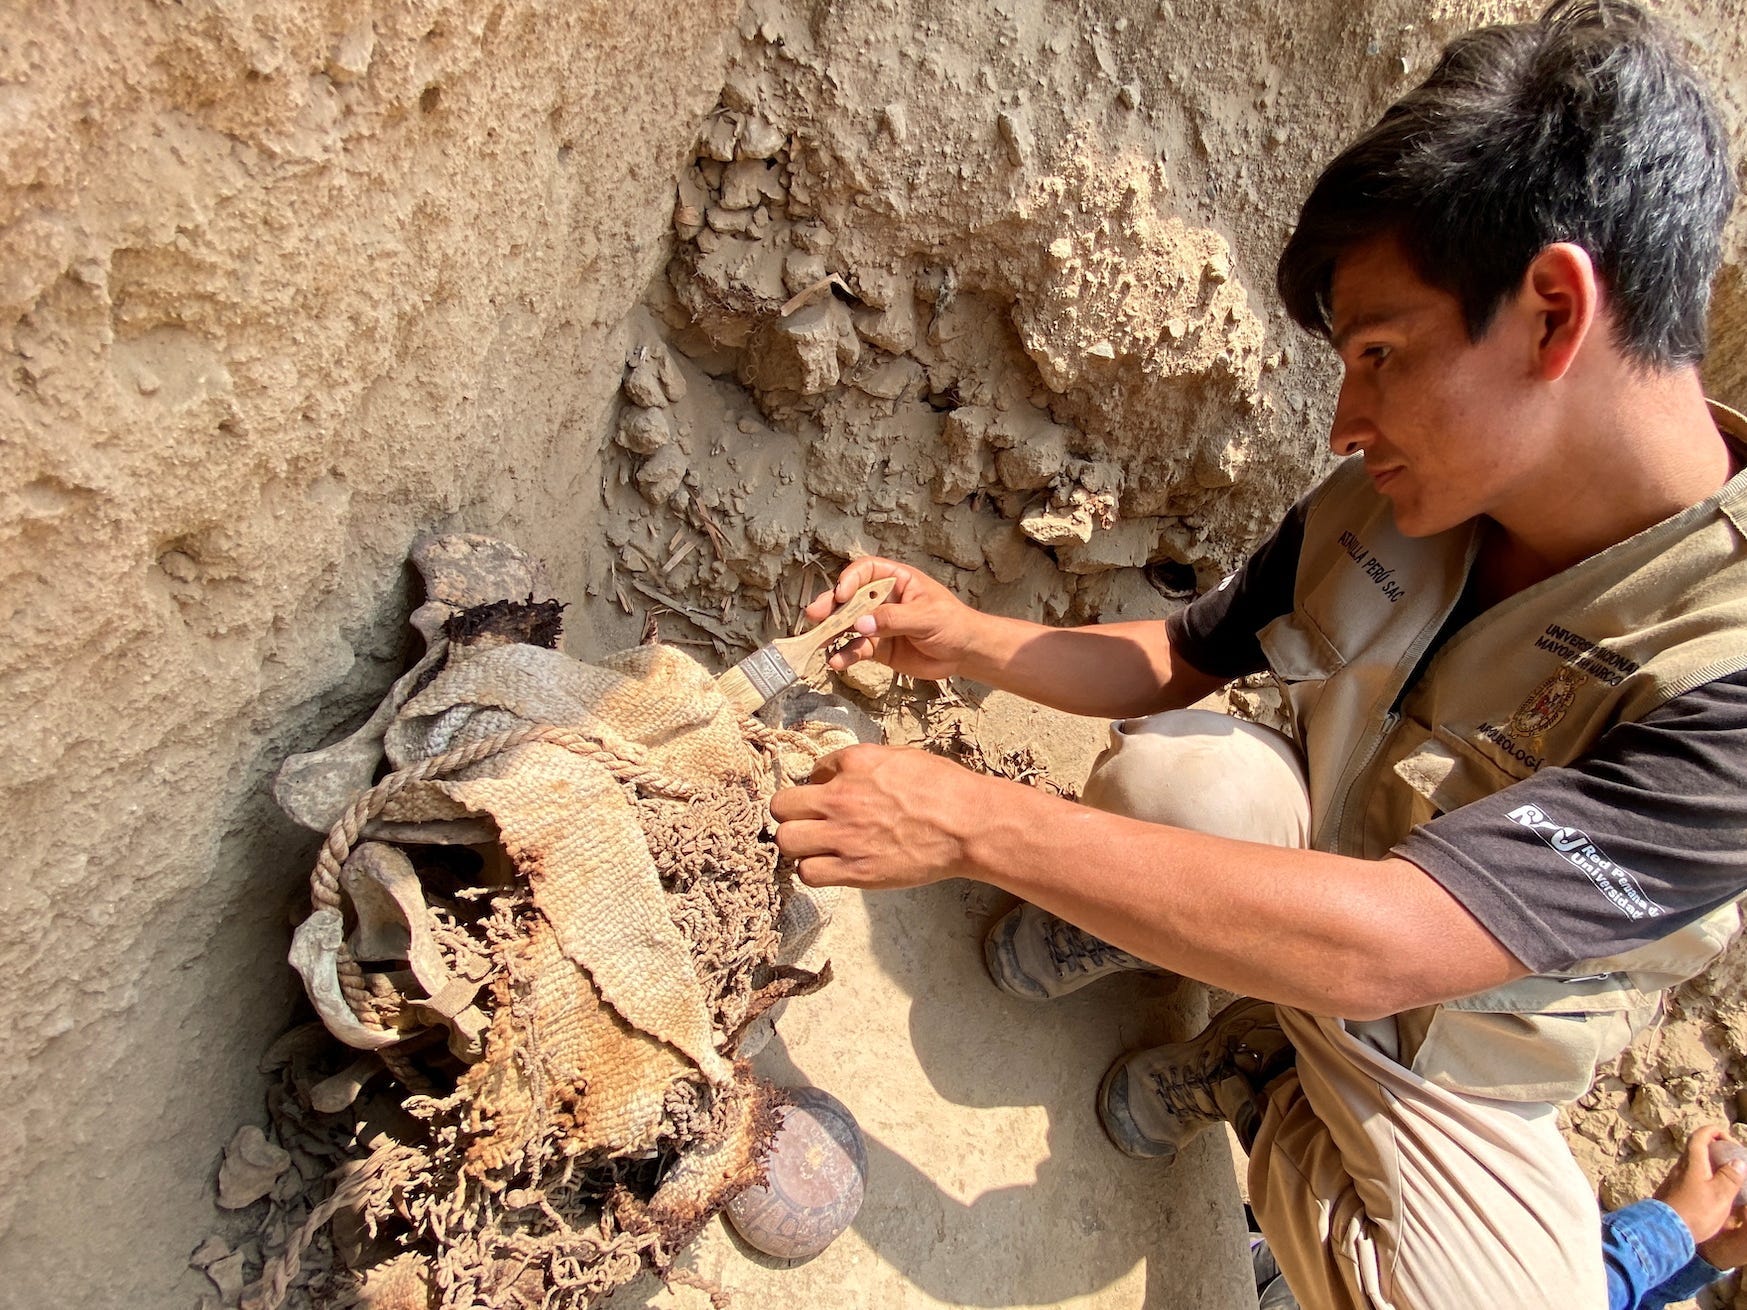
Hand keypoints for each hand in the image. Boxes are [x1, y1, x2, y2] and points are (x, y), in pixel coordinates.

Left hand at [769, 744, 982, 888]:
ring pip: (786, 841)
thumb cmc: (944, 788)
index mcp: (854, 762)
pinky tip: (829, 865)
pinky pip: (808, 872)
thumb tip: (840, 773)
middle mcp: (841, 797)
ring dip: (797, 843)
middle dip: (791, 813)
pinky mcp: (855, 869)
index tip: (832, 796)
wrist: (967, 825)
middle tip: (808, 821)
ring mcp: (844, 835)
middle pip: (780, 806)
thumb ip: (864, 764)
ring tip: (816, 846)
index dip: (820, 785)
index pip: (811, 770)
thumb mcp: (901, 757)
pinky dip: (814, 870)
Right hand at [804, 556, 980, 679]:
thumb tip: (860, 625)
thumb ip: (893, 620)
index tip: (842, 595)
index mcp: (896, 580)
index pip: (866, 571)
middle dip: (831, 606)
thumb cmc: (952, 624)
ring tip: (818, 641)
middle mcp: (883, 599)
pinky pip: (856, 649)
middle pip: (850, 598)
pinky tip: (837, 662)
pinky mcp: (878, 647)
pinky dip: (845, 655)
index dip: (850, 579)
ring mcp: (878, 624)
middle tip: (814, 614)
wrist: (964, 654)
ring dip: (831, 632)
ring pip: (848, 624)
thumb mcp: (926, 617)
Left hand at [1655, 1125, 1746, 1259]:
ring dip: (1709, 1167)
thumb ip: (1730, 1177)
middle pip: (1696, 1149)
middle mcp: (1680, 1166)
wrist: (1666, 1231)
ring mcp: (1673, 1179)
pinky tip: (1711, 1195)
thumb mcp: (1721, 1195)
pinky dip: (1702, 1179)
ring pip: (1693, 1165)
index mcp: (1692, 1162)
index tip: (1730, 1141)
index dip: (1715, 1132)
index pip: (1700, 1135)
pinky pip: (1689, 1179)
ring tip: (1725, 1180)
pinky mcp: (1671, 1192)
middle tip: (1731, 1162)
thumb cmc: (1696, 1211)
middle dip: (1715, 1150)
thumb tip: (1738, 1161)